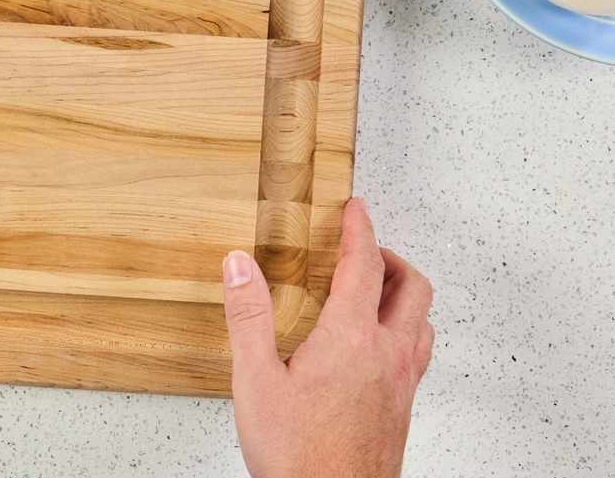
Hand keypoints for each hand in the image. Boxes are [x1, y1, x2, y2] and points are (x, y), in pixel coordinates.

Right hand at [223, 198, 433, 477]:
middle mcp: (387, 355)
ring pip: (422, 321)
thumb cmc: (298, 455)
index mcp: (351, 339)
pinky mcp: (402, 408)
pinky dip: (404, 329)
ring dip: (403, 294)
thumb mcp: (255, 380)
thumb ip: (248, 316)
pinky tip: (376, 345)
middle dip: (389, 256)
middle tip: (362, 248)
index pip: (363, 266)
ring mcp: (402, 383)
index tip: (356, 207)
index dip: (359, 229)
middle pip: (412, 287)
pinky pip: (418, 353)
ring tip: (373, 289)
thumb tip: (239, 264)